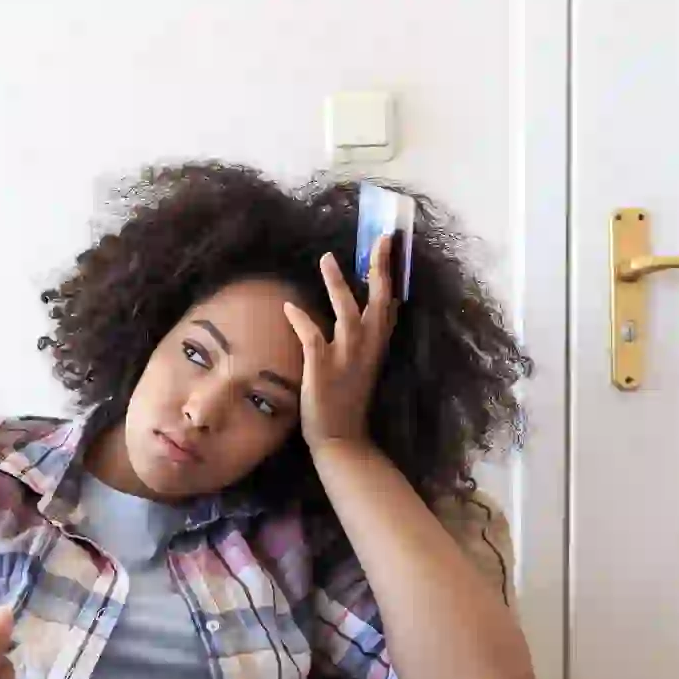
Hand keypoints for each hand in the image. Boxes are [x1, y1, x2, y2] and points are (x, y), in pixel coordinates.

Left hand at [283, 234, 398, 447]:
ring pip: (346, 313)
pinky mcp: (323, 370)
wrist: (341, 439)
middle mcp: (366, 347)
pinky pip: (311, 338)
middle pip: (378, 300)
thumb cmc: (346, 401)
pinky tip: (289, 307)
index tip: (388, 244)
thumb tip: (356, 313)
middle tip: (380, 239)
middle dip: (380, 268)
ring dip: (337, 285)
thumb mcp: (362, 365)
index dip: (389, 272)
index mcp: (376, 345)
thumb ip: (362, 339)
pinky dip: (301, 321)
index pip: (388, 302)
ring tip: (326, 259)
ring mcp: (346, 358)